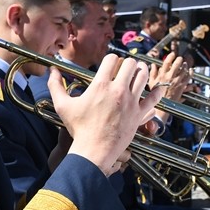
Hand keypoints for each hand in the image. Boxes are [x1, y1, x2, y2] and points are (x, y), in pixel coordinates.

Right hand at [49, 54, 163, 176]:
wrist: (94, 150)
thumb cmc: (78, 129)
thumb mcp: (63, 106)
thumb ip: (55, 86)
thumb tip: (51, 71)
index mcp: (100, 85)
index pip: (111, 59)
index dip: (111, 59)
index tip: (110, 64)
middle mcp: (118, 90)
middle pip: (130, 64)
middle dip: (127, 63)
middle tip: (125, 68)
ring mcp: (131, 102)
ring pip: (143, 76)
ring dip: (142, 71)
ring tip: (139, 71)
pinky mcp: (139, 114)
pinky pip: (153, 99)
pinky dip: (157, 91)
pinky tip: (158, 88)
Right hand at [151, 52, 189, 103]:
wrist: (161, 106)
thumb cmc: (154, 96)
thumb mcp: (151, 83)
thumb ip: (152, 73)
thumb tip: (153, 65)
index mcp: (162, 75)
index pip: (167, 62)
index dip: (171, 56)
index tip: (172, 54)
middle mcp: (170, 77)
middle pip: (177, 64)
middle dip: (179, 60)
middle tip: (180, 58)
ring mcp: (177, 82)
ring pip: (184, 70)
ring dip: (185, 66)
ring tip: (185, 64)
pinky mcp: (182, 87)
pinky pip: (188, 78)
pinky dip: (190, 73)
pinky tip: (191, 71)